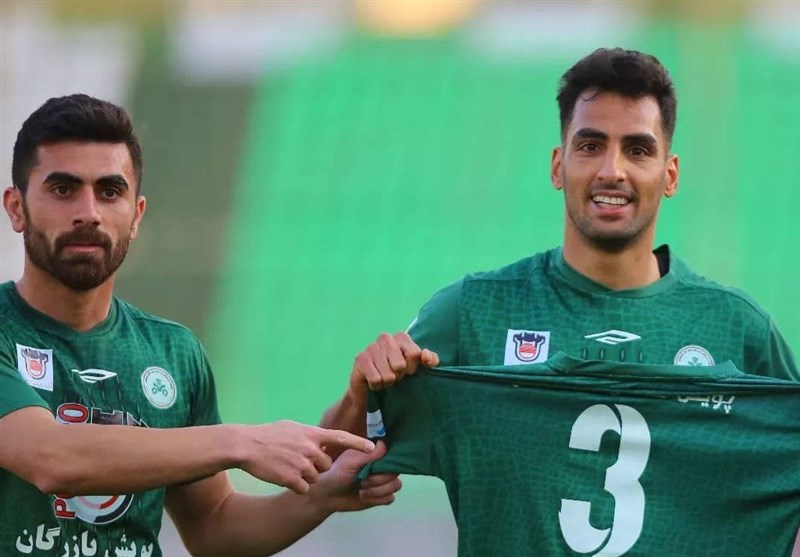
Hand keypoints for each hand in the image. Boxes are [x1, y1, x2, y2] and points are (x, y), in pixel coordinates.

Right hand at [241, 421, 374, 493]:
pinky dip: (296, 486)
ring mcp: (302, 464)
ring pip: (315, 477)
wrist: (246, 446)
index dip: (358, 443)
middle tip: (299, 461)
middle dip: (317, 466)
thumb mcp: (292, 427)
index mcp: (311, 434)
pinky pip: (304, 487)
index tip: (373, 447)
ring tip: (288, 467)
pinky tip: (284, 476)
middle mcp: (310, 449)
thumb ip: (309, 434)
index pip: (341, 437)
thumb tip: (321, 438)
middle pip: (326, 465)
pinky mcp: (293, 479)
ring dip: (305, 477)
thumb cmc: (267, 434)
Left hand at [309, 441, 400, 512]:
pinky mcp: (381, 496)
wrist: (329, 495)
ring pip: (396, 485)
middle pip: (395, 473)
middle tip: (362, 482)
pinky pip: (391, 498)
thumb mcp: (351, 462)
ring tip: (362, 491)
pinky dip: (378, 499)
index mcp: (375, 455)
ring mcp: (383, 481)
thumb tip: (385, 443)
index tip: (372, 469)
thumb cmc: (337, 474)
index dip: (386, 464)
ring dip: (378, 490)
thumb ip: (369, 455)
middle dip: (379, 480)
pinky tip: (365, 497)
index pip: (393, 456)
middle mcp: (382, 467)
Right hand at [350, 332, 438, 394]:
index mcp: (401, 337)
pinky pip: (375, 379)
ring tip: (384, 377)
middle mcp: (386, 338)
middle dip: (398, 375)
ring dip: (387, 382)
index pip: (414, 354)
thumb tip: (426, 356)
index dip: (412, 367)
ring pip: (388, 375)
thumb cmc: (396, 372)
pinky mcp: (360, 359)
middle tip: (393, 374)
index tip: (407, 369)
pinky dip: (377, 385)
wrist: (370, 384)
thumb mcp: (416, 365)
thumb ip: (429, 359)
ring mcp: (371, 347)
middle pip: (400, 365)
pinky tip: (374, 380)